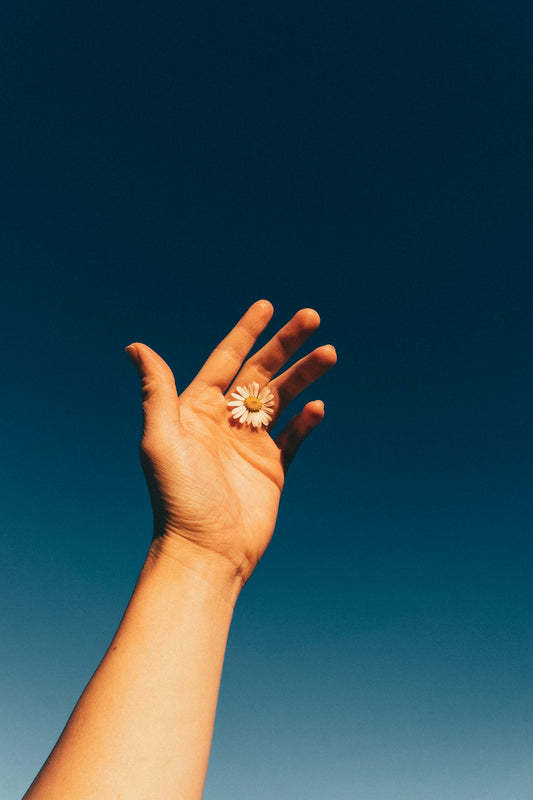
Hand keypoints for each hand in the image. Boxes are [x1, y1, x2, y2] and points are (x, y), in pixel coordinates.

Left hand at [126, 300, 335, 589]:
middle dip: (286, 343)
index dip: (246, 331)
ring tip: (329, 353)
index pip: (226, 359)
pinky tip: (318, 407)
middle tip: (312, 317)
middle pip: (261, 371)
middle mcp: (225, 422)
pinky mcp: (271, 468)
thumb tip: (136, 347)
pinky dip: (307, 420)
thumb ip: (157, 391)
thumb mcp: (161, 438)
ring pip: (282, 398)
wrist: (206, 551)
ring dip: (305, 374)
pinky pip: (294, 436)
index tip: (267, 306)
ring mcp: (250, 444)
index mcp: (198, 409)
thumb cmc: (178, 495)